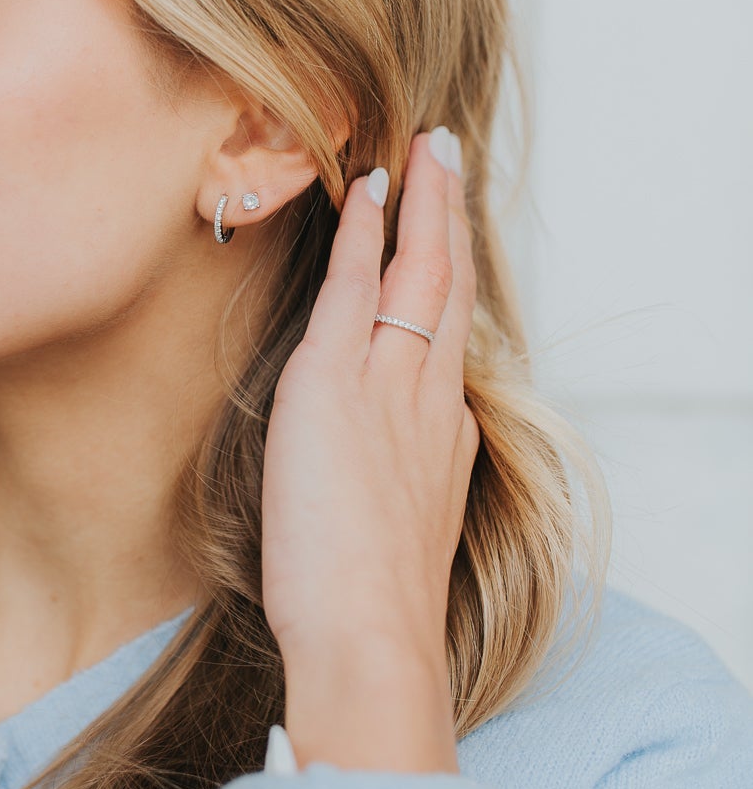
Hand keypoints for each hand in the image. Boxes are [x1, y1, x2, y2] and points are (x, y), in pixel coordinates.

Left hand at [260, 127, 479, 773]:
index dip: (446, 286)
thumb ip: (394, 502)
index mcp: (441, 443)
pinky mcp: (336, 382)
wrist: (368, 638)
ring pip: (421, 274)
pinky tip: (367, 191)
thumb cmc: (365, 617)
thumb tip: (389, 487)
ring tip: (426, 149)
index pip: (446, 344)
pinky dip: (366, 235)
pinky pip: (358, 287)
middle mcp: (428, 403)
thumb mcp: (393, 546)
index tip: (443, 246)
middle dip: (451, 217)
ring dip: (424, 204)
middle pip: (451, 289)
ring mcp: (389, 386)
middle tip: (449, 156)